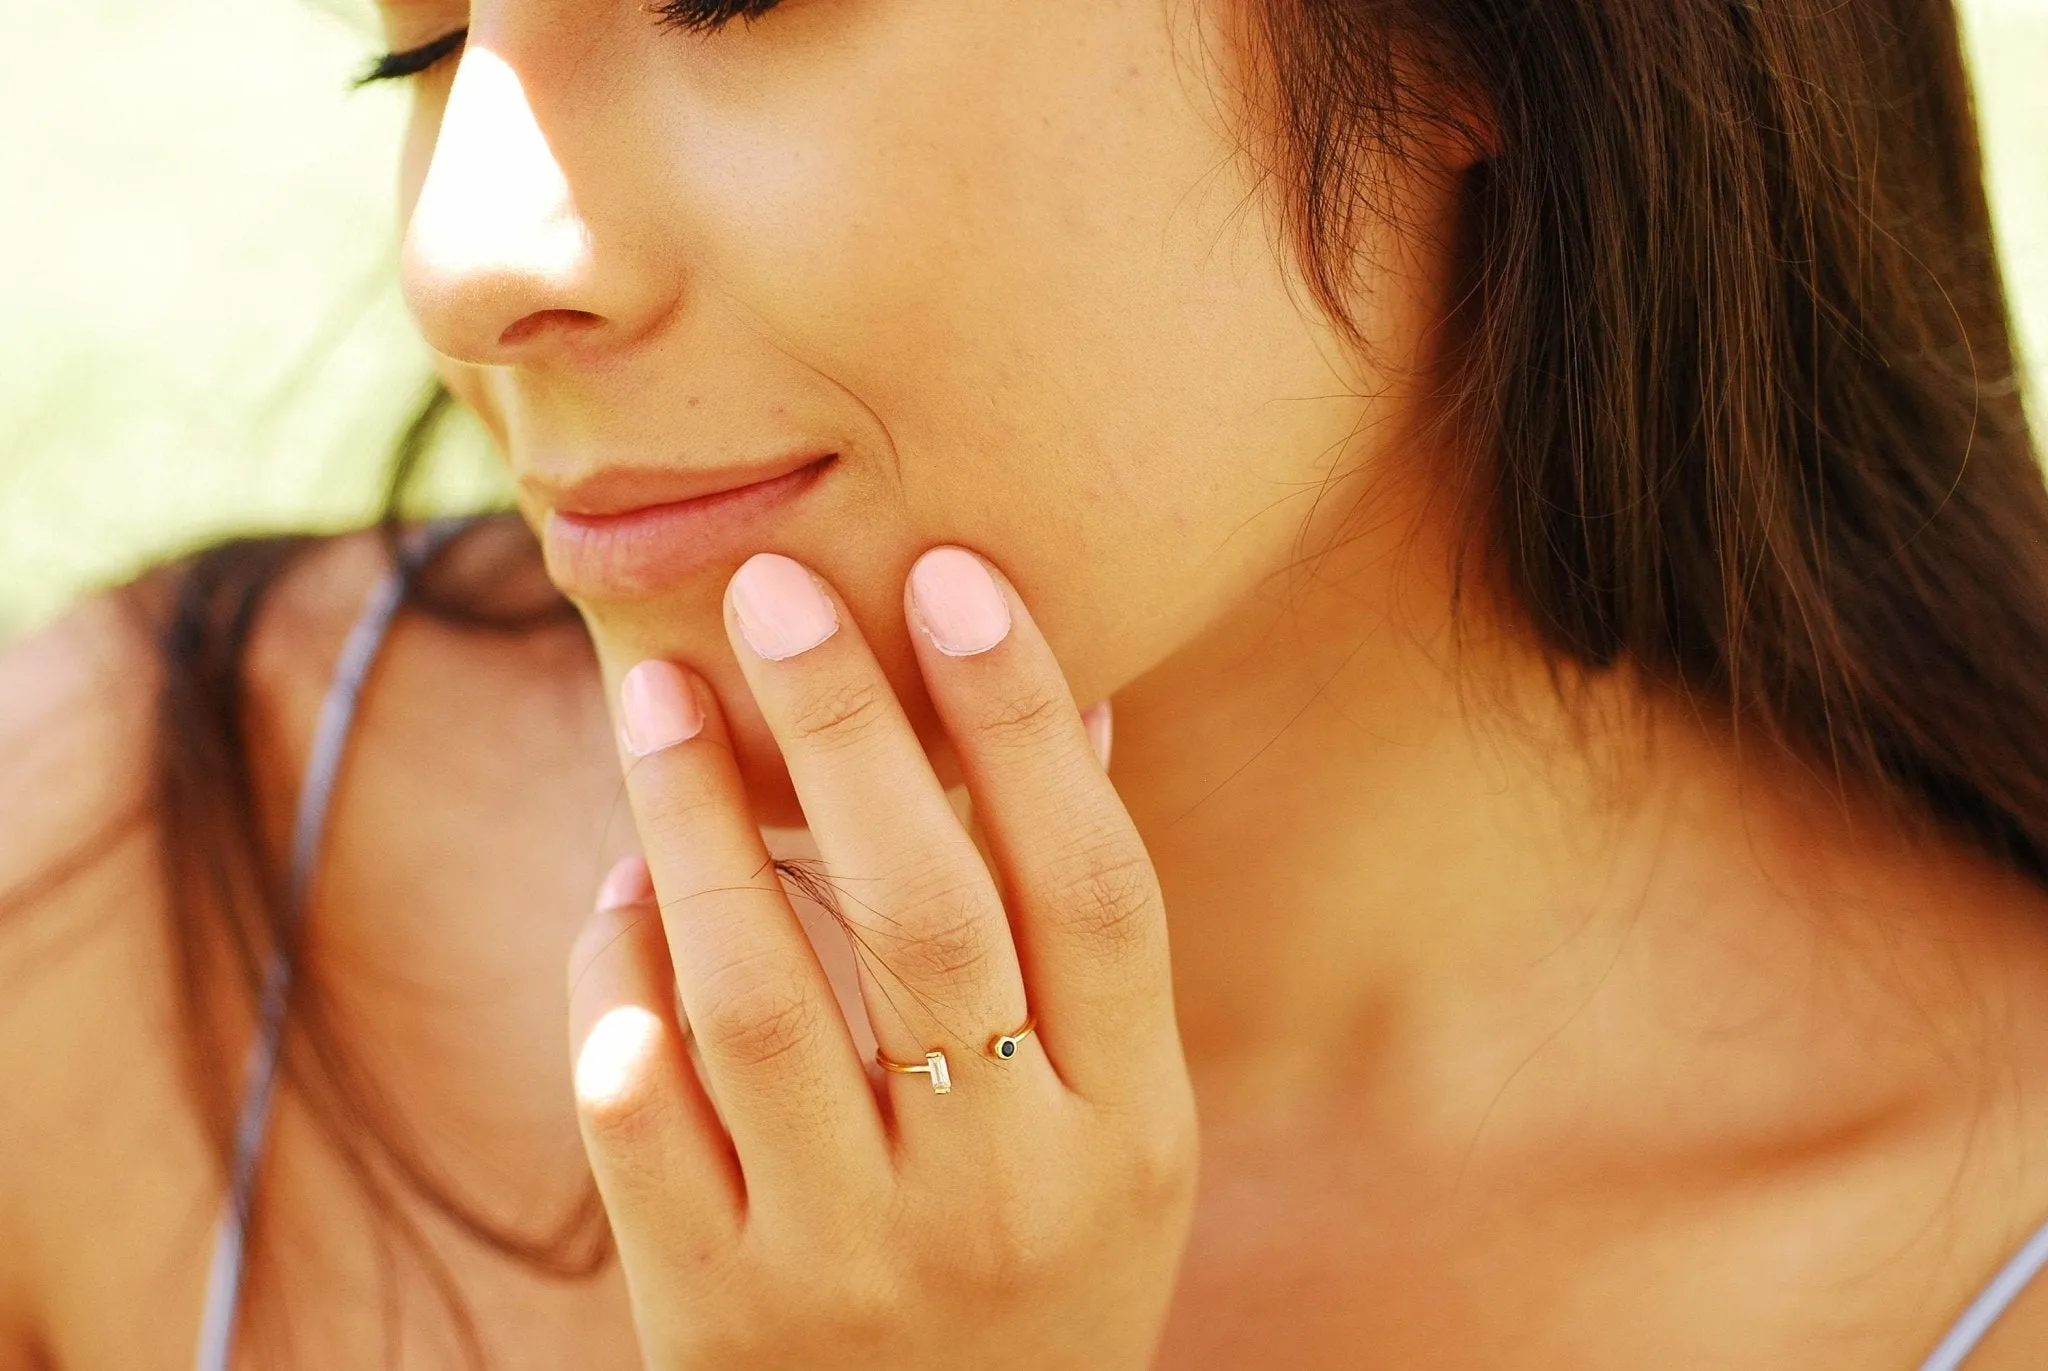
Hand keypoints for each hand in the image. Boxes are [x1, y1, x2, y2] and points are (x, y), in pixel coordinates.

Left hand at [565, 546, 1198, 1369]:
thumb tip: (1082, 702)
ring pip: (760, 1004)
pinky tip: (617, 896)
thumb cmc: (1042, 1265)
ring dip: (696, 829)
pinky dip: (616, 996)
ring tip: (657, 698)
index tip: (951, 575)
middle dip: (844, 731)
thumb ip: (1092, 941)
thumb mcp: (1119, 1128)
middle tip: (770, 589)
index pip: (1089, 884)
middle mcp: (1005, 1190)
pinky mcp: (715, 1315)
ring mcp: (854, 1259)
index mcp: (1127, 1126)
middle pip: (925, 916)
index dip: (1024, 719)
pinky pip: (641, 1128)